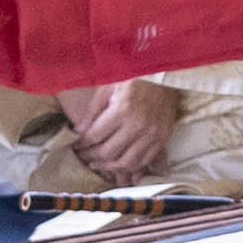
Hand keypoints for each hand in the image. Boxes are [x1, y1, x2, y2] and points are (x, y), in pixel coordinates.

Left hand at [58, 79, 181, 184]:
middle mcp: (138, 124)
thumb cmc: (134, 78)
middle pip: (108, 153)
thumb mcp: (108, 87)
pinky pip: (145, 161)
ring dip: (109, 167)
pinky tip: (120, 165)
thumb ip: (92, 111)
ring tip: (99, 163)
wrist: (165, 75)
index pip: (95, 136)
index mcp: (122, 109)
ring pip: (127, 163)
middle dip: (91, 157)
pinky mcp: (163, 137)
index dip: (81, 144)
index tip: (76, 146)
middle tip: (84, 156)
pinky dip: (131, 168)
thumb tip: (78, 132)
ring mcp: (152, 133)